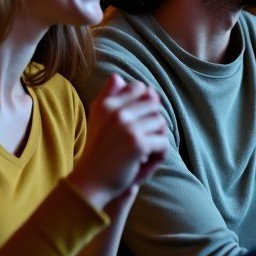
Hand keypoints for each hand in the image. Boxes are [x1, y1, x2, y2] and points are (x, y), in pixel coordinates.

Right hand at [68, 74, 168, 210]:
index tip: (140, 121)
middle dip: (154, 122)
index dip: (146, 103)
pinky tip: (149, 158)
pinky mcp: (138, 143)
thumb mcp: (97, 118)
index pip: (139, 88)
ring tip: (147, 149)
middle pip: (154, 106)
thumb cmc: (98, 149)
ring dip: (159, 138)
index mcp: (107, 103)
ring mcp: (127, 127)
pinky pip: (163, 142)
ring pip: (161, 123)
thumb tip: (118, 76)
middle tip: (146, 138)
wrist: (91, 179)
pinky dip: (160, 152)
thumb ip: (108, 96)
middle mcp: (117, 111)